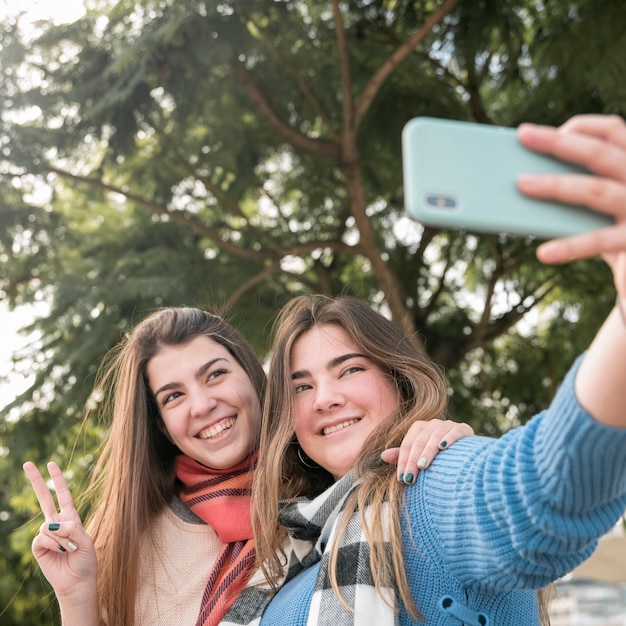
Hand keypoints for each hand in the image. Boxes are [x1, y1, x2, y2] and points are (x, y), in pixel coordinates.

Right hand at [23, 462, 96, 599]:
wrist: (77, 581)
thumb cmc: (85, 560)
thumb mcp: (86, 540)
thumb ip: (73, 529)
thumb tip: (55, 523)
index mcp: (71, 517)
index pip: (63, 494)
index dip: (58, 479)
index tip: (51, 464)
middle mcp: (57, 523)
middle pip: (44, 499)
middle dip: (36, 481)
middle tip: (27, 463)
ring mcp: (47, 534)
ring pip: (49, 525)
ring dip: (62, 538)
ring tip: (69, 550)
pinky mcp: (39, 547)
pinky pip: (43, 537)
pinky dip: (53, 545)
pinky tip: (59, 553)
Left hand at [381, 419, 473, 483]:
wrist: (467, 454)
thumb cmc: (439, 456)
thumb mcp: (419, 456)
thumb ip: (403, 455)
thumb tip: (383, 456)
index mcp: (419, 427)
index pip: (408, 445)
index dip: (403, 461)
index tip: (402, 479)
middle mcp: (432, 423)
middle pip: (419, 441)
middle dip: (413, 461)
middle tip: (410, 478)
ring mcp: (448, 424)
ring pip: (434, 436)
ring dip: (428, 451)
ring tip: (423, 465)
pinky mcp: (463, 428)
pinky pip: (454, 431)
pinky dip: (448, 437)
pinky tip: (443, 447)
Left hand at [516, 115, 625, 302]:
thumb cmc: (617, 230)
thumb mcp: (604, 203)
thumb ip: (579, 187)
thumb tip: (525, 179)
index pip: (613, 131)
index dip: (580, 126)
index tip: (542, 130)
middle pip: (601, 154)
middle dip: (559, 143)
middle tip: (524, 135)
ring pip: (597, 190)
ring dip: (557, 185)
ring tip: (521, 184)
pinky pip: (600, 240)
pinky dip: (570, 246)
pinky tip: (545, 253)